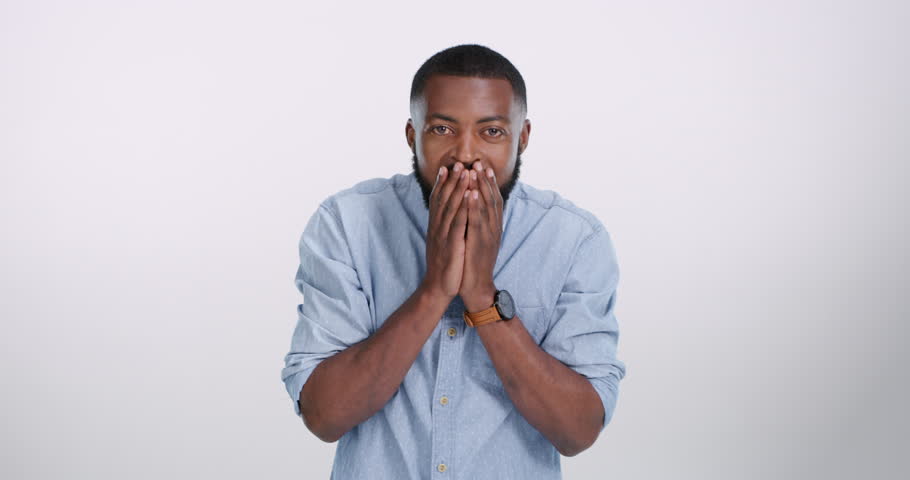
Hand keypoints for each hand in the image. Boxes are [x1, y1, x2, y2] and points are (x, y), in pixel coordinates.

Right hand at [422, 163, 470, 300]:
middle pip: (444, 199)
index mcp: (436, 226)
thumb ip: (445, 227)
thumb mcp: (443, 242)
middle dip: (451, 180)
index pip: (438, 200)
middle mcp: (437, 227)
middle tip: (458, 162)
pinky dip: (464, 207)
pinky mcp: (452, 244)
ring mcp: (443, 235)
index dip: (442, 183)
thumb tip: (449, 214)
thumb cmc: (445, 264)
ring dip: (458, 188)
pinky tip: (470, 195)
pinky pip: (458, 223)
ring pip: (451, 207)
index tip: (446, 167)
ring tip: (465, 171)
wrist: (438, 287)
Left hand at [460, 161, 503, 311]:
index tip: (484, 166)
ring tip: (475, 171)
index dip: (489, 182)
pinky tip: (471, 193)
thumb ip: (478, 223)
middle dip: (485, 179)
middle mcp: (494, 228)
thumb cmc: (474, 262)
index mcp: (493, 227)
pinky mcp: (480, 243)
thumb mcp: (478, 239)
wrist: (476, 286)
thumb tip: (475, 208)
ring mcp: (488, 235)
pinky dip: (475, 205)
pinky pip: (477, 221)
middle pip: (492, 199)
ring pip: (486, 207)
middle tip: (480, 162)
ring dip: (481, 187)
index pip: (493, 200)